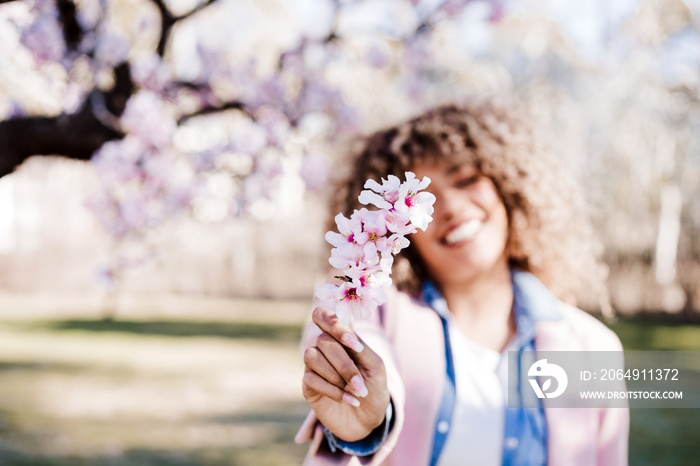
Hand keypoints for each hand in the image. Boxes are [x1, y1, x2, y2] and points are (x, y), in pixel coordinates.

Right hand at [302, 306, 389, 441]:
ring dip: (336, 376)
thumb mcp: (375, 366)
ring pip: (311, 356)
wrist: (369, 419)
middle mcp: (325, 348)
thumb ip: (361, 346)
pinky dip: (333, 391)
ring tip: (355, 391)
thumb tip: (348, 329)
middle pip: (322, 340)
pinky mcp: (308, 385)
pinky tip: (349, 399)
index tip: (352, 343)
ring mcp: (314, 366)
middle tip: (360, 384)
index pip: (323, 315)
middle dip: (344, 364)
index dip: (333, 323)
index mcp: (341, 337)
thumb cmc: (373, 387)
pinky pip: (311, 378)